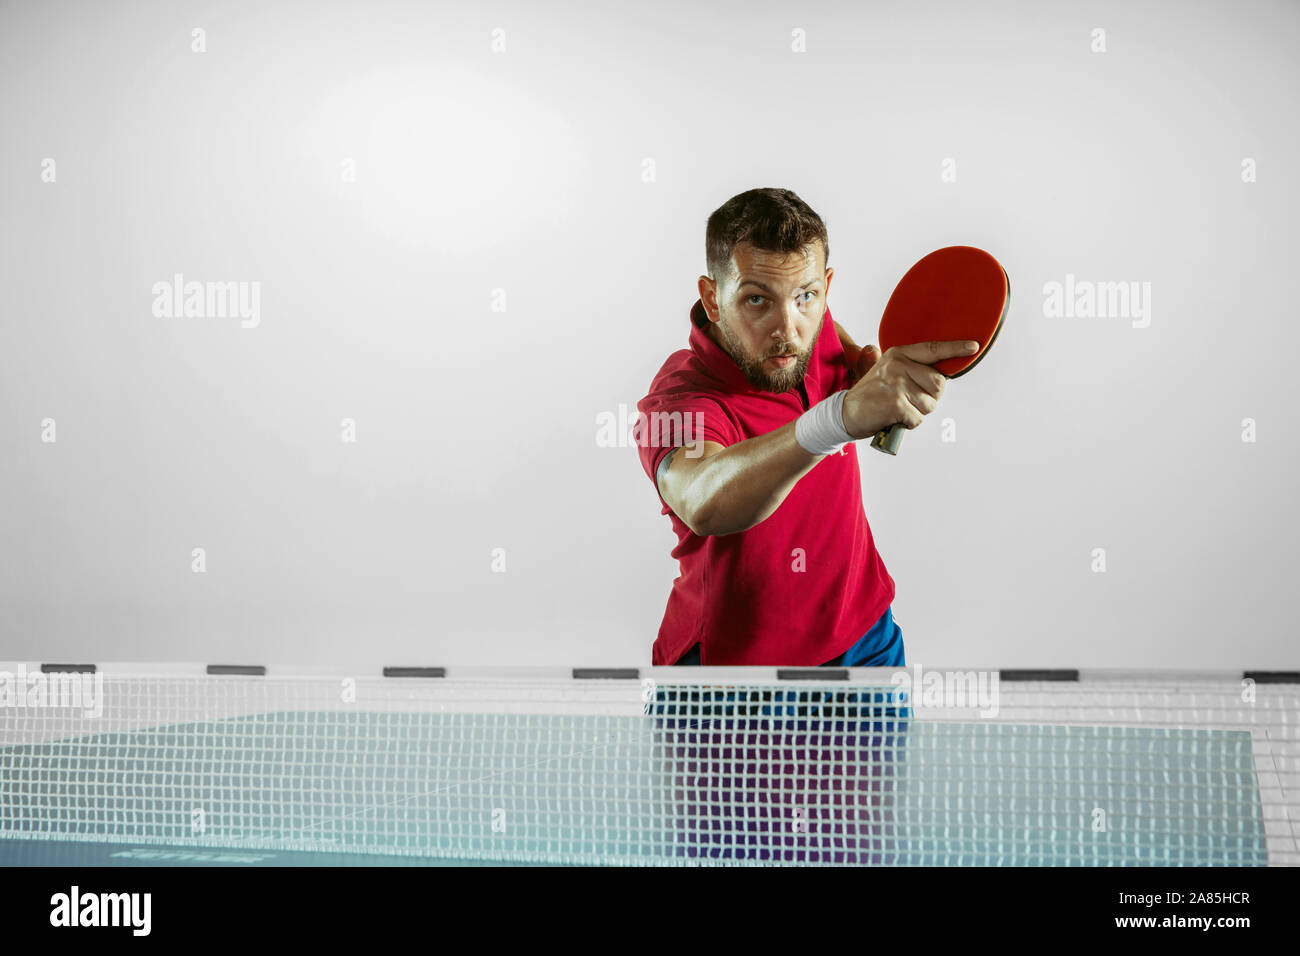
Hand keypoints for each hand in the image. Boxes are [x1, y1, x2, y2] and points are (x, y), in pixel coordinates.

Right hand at [840, 340, 978, 439]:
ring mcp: (897, 383)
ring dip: (918, 413)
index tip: (973, 347)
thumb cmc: (873, 396)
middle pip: (939, 384)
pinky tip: (894, 418)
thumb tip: (939, 376)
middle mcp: (899, 365)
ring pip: (930, 404)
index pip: (933, 349)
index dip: (955, 349)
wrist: (844, 413)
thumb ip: (911, 369)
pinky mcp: (895, 403)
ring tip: (899, 409)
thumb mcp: (888, 373)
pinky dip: (909, 423)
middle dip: (930, 398)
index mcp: (899, 354)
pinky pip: (918, 418)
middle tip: (909, 401)